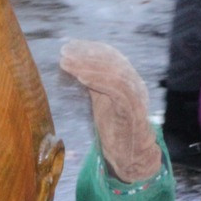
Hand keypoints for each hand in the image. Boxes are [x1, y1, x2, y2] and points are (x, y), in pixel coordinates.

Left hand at [59, 40, 160, 182]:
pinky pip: (116, 88)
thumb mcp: (101, 100)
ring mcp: (136, 95)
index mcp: (128, 80)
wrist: (130, 154)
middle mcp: (134, 83)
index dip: (90, 50)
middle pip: (111, 61)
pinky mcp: (133, 108)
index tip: (69, 46)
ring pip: (113, 72)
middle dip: (86, 54)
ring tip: (67, 61)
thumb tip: (78, 68)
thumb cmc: (114, 129)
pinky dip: (97, 79)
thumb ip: (95, 85)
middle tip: (64, 50)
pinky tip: (80, 76)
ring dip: (87, 65)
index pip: (111, 57)